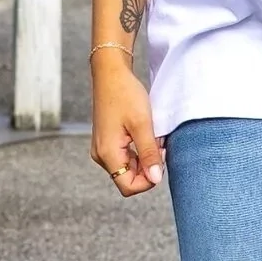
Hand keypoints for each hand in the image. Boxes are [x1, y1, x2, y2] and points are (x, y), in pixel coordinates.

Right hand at [90, 50, 165, 195]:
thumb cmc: (125, 94)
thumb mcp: (142, 124)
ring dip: (144, 158)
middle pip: (128, 179)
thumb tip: (156, 179)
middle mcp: (101, 155)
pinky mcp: (106, 142)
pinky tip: (144, 134)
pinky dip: (138, 150)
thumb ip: (149, 154)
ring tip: (151, 137)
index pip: (128, 186)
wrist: (110, 74)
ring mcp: (102, 149)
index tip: (160, 159)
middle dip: (147, 167)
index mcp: (107, 153)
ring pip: (128, 168)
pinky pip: (125, 157)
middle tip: (157, 144)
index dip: (148, 180)